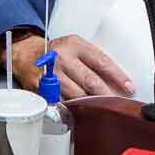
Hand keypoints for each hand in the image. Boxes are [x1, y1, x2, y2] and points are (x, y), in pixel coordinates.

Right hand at [0, 31, 134, 98]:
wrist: (27, 55)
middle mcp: (61, 58)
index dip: (117, 76)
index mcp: (73, 45)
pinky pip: (64, 103)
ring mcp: (51, 74)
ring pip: (78, 95)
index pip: (101, 62)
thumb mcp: (75, 46)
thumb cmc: (55, 52)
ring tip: (102, 107)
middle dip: (106, 94)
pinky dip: (75, 108)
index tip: (127, 87)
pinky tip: (82, 109)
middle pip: (90, 81)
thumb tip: (116, 78)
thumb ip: (93, 58)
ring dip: (92, 103)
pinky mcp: (43, 89)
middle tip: (116, 102)